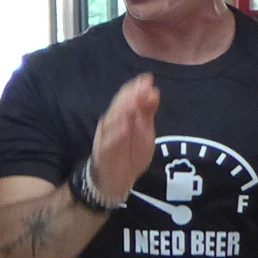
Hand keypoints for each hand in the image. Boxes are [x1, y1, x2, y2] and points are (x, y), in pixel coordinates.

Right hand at [90, 75, 160, 206]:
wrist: (115, 180)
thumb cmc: (130, 154)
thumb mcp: (144, 132)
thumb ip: (147, 113)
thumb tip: (154, 90)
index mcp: (122, 116)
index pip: (126, 98)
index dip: (135, 88)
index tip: (147, 78)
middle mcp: (112, 124)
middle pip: (119, 107)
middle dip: (130, 96)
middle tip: (142, 86)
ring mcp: (106, 138)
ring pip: (112, 122)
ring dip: (123, 111)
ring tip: (134, 102)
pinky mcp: (103, 153)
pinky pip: (109, 144)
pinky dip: (116, 135)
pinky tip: (124, 127)